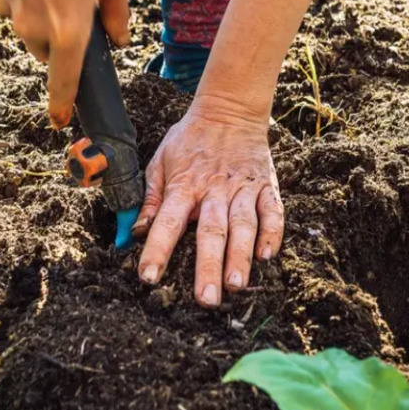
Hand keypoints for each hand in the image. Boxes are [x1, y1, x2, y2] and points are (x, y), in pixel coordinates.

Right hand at [0, 0, 131, 128]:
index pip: (65, 83)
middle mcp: (34, 27)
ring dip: (43, 12)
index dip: (63, 104)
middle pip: (48, 51)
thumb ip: (118, 12)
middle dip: (63, 38)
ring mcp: (10, 8)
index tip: (60, 119)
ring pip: (28, 26)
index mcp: (69, 30)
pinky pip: (12, 0)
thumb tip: (119, 38)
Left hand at [134, 96, 284, 307]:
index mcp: (184, 186)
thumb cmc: (189, 140)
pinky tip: (267, 255)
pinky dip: (272, 233)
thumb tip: (136, 231)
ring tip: (236, 285)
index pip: (167, 222)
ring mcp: (242, 189)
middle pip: (210, 232)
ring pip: (242, 226)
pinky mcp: (266, 186)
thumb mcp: (160, 162)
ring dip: (240, 257)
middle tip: (206, 299)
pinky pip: (273, 211)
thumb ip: (150, 198)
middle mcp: (213, 190)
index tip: (149, 277)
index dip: (157, 249)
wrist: (229, 110)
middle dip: (208, 267)